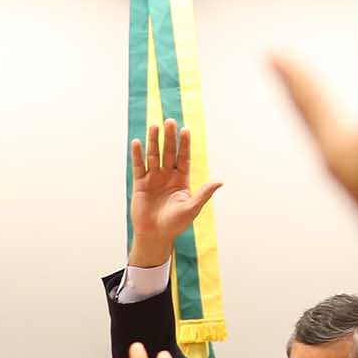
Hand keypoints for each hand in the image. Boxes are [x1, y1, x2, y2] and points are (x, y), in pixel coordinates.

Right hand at [128, 118, 223, 269]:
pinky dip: (138, 155)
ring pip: (154, 156)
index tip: (185, 130)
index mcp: (181, 179)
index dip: (184, 144)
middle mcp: (167, 175)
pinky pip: (139, 166)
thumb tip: (220, 181)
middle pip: (168, 152)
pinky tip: (137, 143)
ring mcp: (153, 178)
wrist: (155, 235)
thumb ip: (203, 193)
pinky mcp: (140, 184)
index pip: (183, 157)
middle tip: (169, 121)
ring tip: (154, 126)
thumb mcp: (192, 208)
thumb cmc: (175, 224)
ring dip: (154, 141)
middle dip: (169, 137)